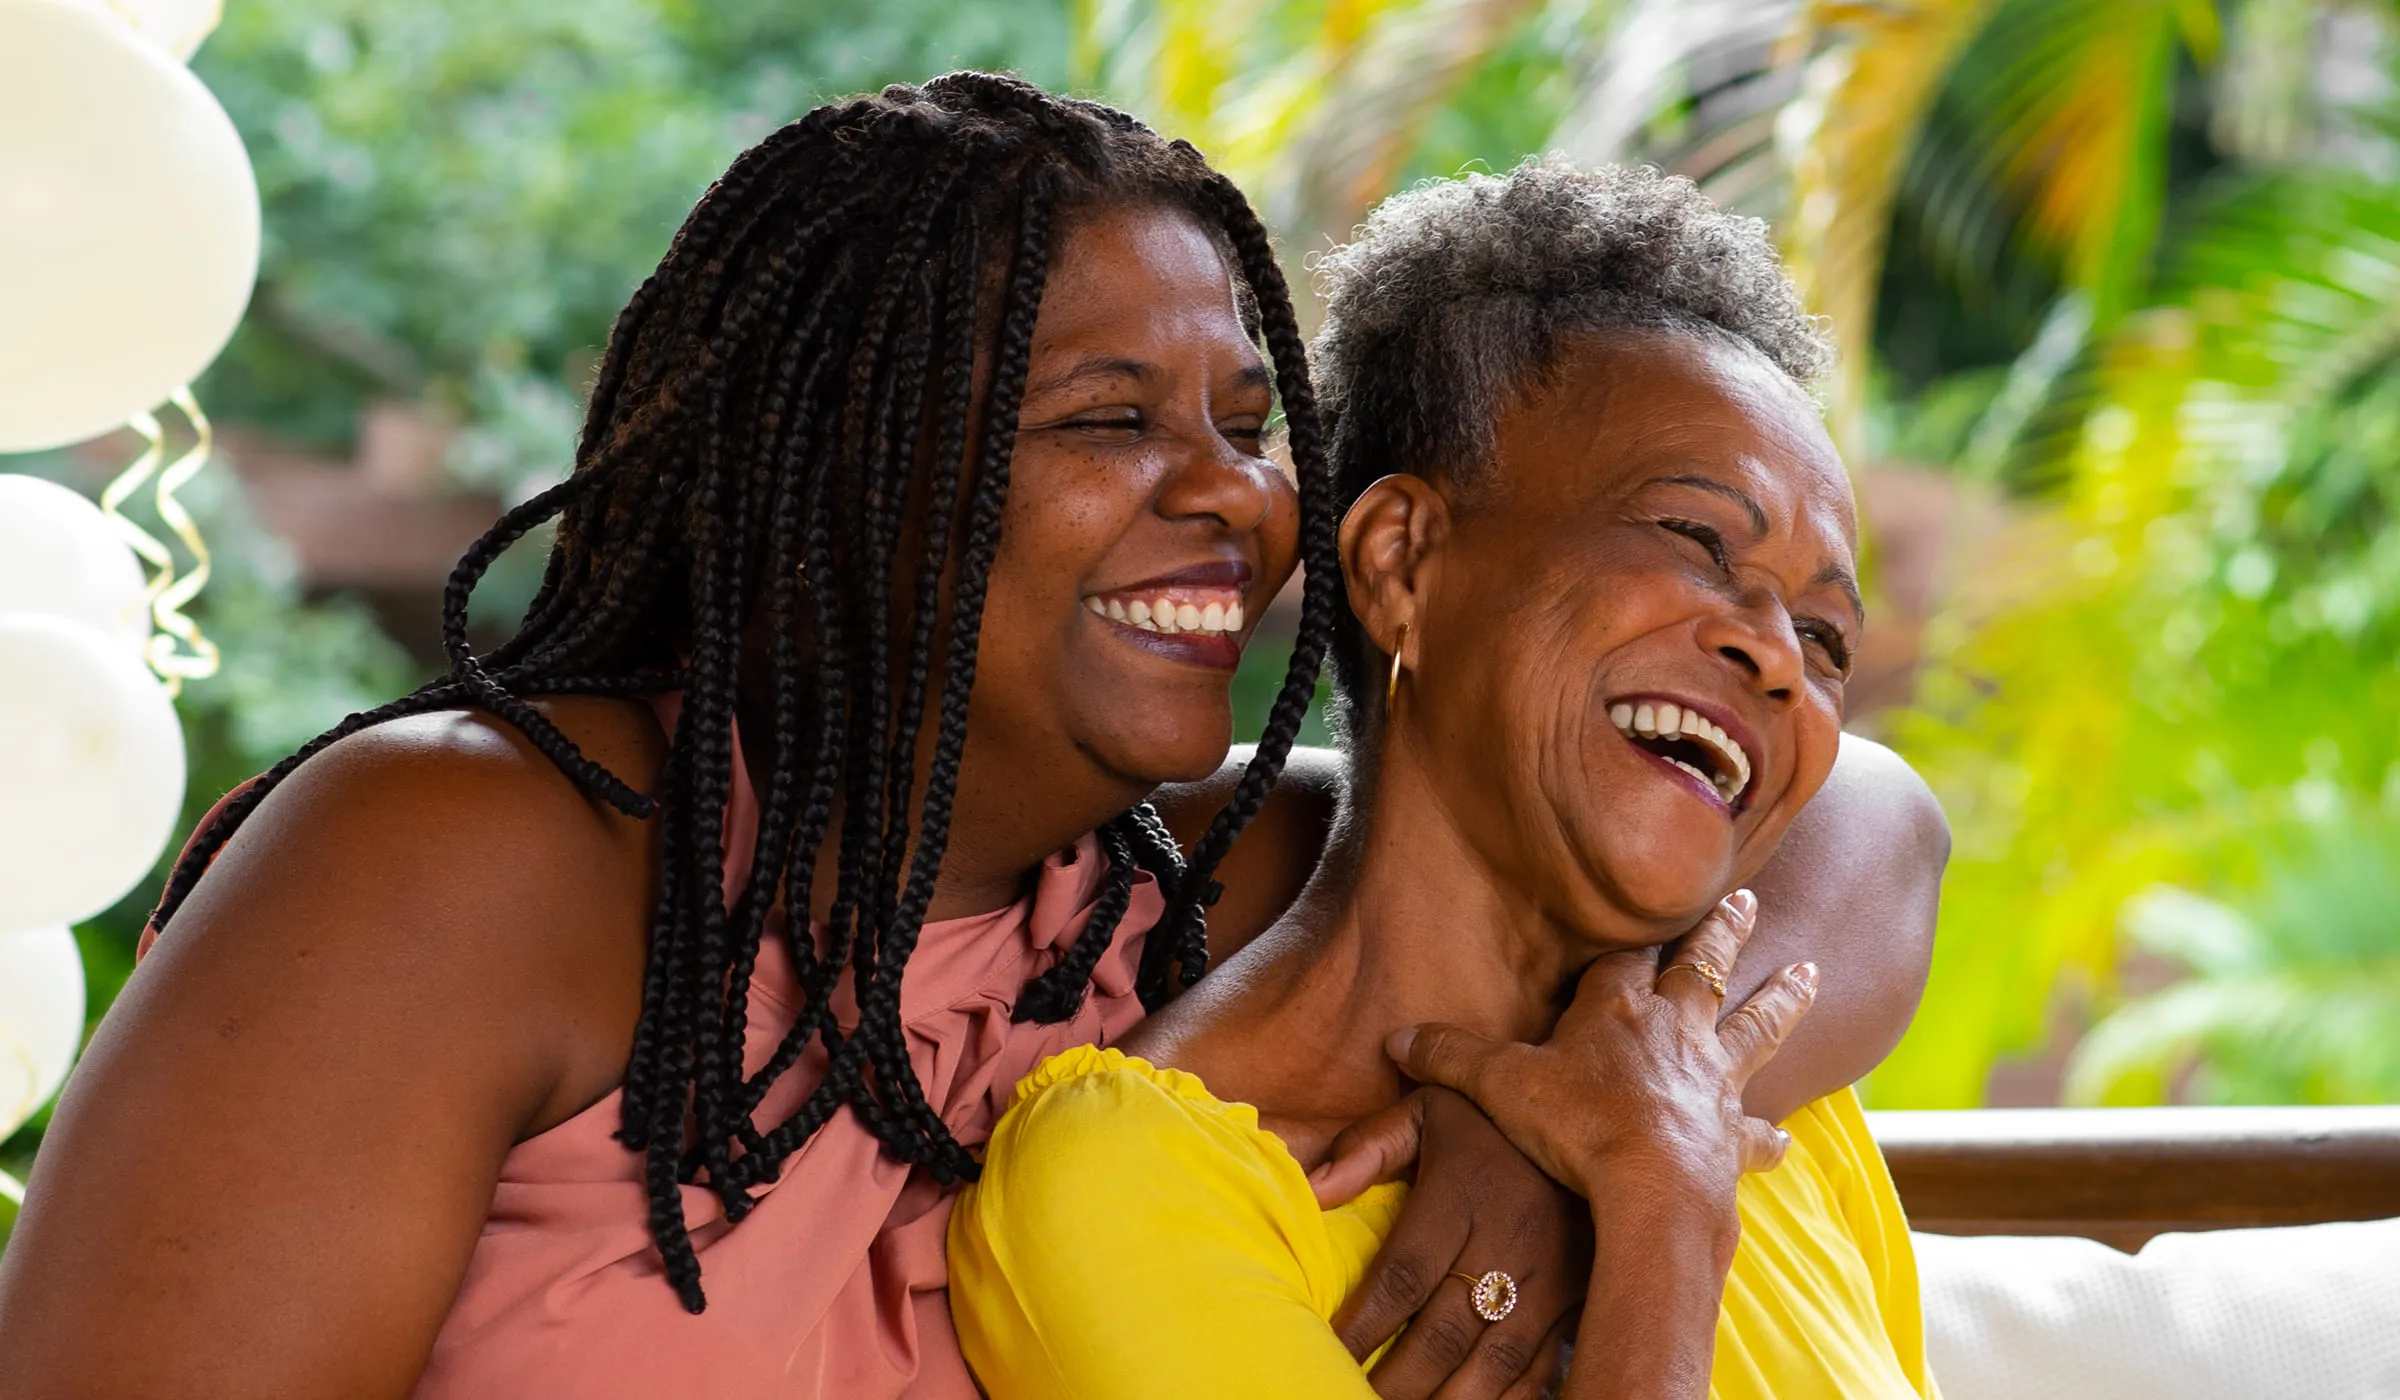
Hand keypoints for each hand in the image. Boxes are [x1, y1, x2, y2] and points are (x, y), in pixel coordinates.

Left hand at [1309, 1086, 1586, 1399]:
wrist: (1598, 1115)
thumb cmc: (1488, 1121)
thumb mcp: (1427, 1111)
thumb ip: (1368, 1147)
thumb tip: (1313, 1190)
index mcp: (1466, 1191)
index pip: (1403, 1274)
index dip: (1362, 1323)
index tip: (1326, 1351)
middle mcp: (1512, 1239)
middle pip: (1444, 1331)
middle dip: (1395, 1379)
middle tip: (1355, 1398)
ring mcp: (1555, 1277)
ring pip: (1494, 1362)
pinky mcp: (1583, 1300)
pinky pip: (1543, 1368)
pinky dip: (1506, 1399)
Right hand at [1387, 890, 1815, 1207]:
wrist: (1651, 1187)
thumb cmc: (1576, 1126)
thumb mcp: (1498, 1087)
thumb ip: (1451, 1058)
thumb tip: (1396, 1038)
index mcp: (1618, 1009)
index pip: (1628, 953)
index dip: (1637, 928)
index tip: (1657, 892)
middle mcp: (1675, 1033)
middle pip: (1704, 969)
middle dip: (1723, 933)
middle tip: (1749, 899)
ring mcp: (1712, 1082)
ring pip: (1756, 1026)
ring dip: (1781, 999)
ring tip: (1809, 971)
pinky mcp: (1733, 1136)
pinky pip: (1757, 1131)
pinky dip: (1769, 1132)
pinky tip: (1784, 1135)